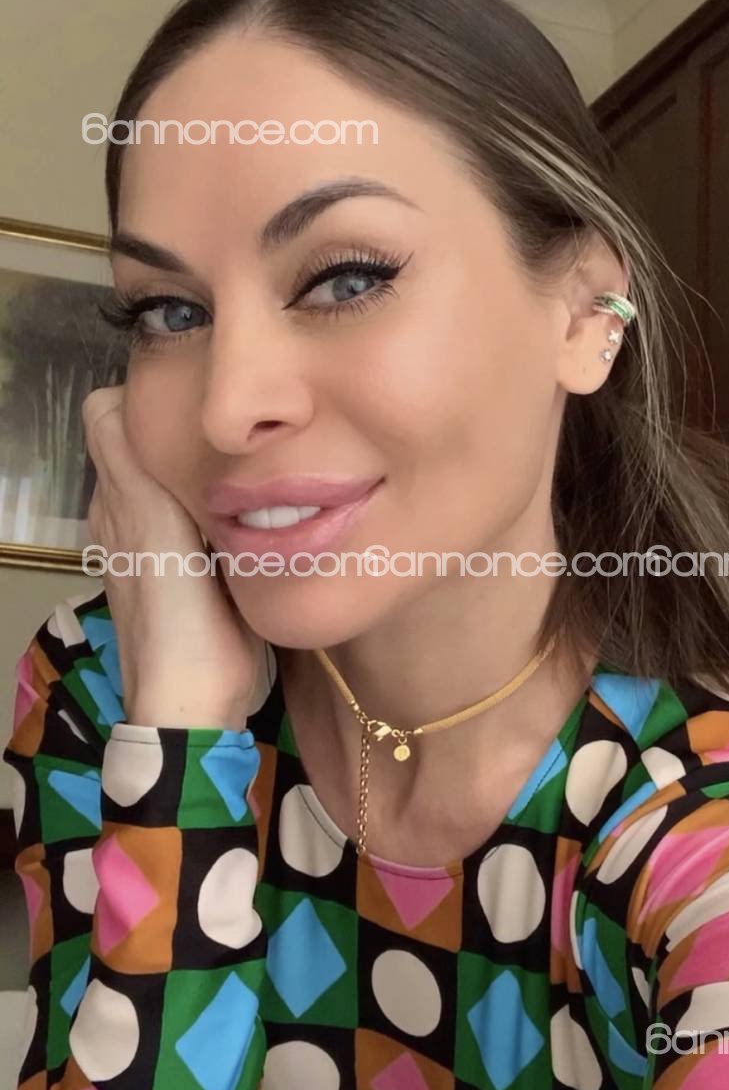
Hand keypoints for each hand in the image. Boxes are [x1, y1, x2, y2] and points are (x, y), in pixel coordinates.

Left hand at [82, 385, 266, 728]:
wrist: (202, 697)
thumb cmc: (173, 610)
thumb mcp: (146, 521)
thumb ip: (126, 458)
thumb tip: (112, 393)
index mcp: (117, 497)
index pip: (114, 418)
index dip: (144, 398)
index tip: (191, 393)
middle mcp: (135, 515)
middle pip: (156, 443)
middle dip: (184, 426)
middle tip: (232, 421)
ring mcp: (171, 544)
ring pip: (187, 479)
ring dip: (211, 465)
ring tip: (250, 455)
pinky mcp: (207, 570)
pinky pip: (214, 514)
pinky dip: (228, 502)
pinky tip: (256, 506)